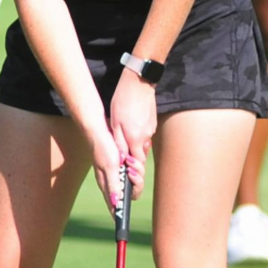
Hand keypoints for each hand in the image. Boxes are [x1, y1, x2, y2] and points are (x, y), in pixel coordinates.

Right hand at [89, 128, 144, 218]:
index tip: (127, 204)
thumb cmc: (103, 148)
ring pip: (135, 180)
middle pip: (132, 191)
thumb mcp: (110, 167)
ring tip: (130, 160)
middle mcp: (113, 181)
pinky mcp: (122, 165)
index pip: (118, 204)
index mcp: (107, 185)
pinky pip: (135, 170)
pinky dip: (136, 165)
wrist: (100, 130)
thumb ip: (113, 185)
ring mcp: (118, 173)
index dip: (123, 207)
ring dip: (137, 171)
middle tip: (131, 170)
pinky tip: (131, 158)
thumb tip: (115, 202)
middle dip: (137, 182)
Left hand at [103, 72, 156, 208]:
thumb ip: (119, 144)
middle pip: (139, 162)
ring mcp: (149, 132)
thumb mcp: (116, 124)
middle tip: (126, 178)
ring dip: (133, 155)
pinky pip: (143, 139)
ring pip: (140, 150)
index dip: (132, 179)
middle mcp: (145, 139)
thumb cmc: (124, 101)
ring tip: (124, 158)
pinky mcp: (151, 125)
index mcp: (136, 140)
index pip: (136, 168)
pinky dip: (136, 143)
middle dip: (134, 173)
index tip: (126, 185)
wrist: (139, 82)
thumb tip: (121, 162)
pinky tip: (129, 138)